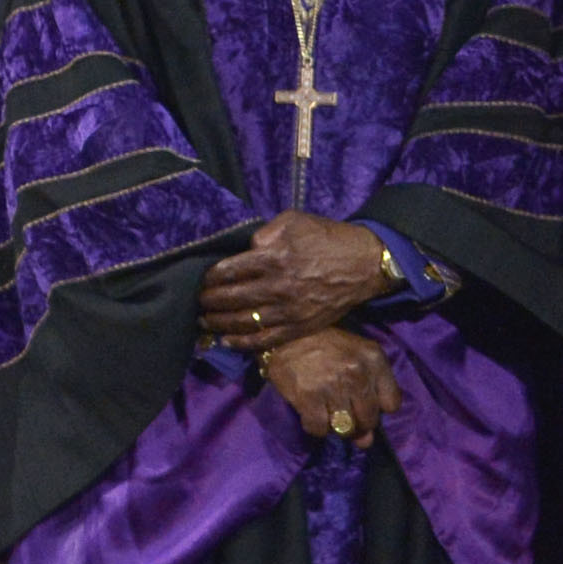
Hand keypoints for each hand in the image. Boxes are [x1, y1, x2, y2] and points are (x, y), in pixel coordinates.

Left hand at [199, 211, 395, 349]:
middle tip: (197, 301)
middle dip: (208, 301)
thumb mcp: (293, 221)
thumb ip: (263, 232)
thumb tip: (244, 249)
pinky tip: (227, 341)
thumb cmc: (327, 238)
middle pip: (230, 299)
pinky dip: (243, 342)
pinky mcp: (300, 327)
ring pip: (243, 322)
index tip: (201, 280)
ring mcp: (289, 310)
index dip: (209, 278)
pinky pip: (266, 339)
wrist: (365, 263)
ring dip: (218, 323)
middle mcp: (278, 286)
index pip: (227, 272)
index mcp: (273, 258)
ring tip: (204, 321)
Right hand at [261, 325, 402, 443]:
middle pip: (369, 420)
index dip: (377, 407)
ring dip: (336, 425)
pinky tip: (311, 413)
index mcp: (374, 359)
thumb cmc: (326, 346)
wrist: (285, 334)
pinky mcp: (308, 397)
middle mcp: (357, 373)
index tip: (363, 401)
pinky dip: (316, 427)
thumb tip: (366, 442)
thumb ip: (371, 394)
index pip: (391, 404)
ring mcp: (332, 386)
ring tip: (327, 411)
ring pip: (346, 428)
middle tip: (343, 411)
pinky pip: (320, 429)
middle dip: (358, 422)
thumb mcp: (357, 356)